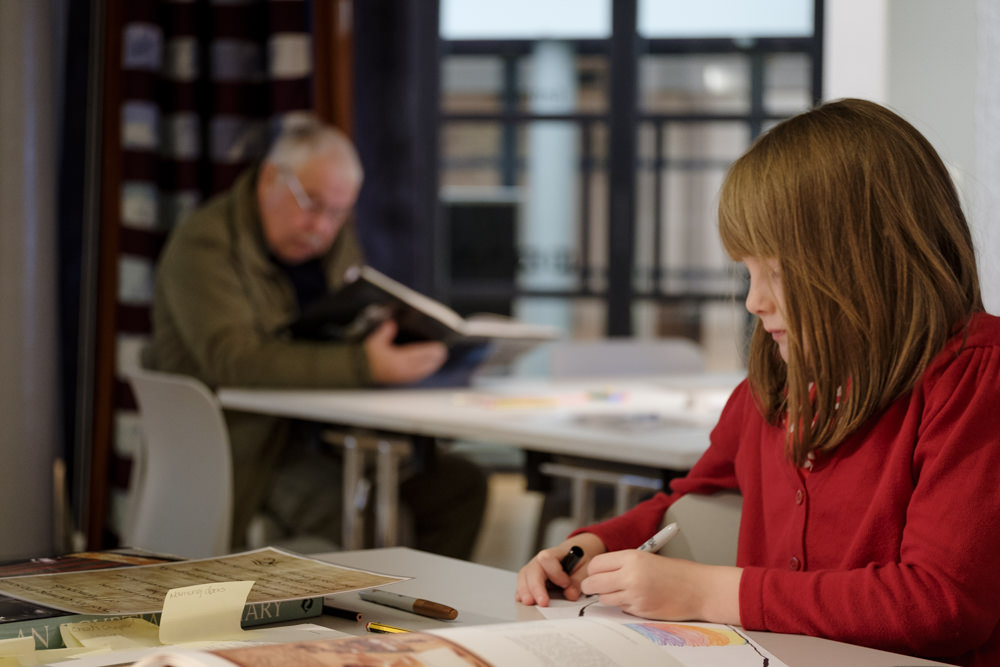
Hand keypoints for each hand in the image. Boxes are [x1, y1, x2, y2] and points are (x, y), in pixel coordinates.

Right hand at [364, 320, 447, 384]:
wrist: (357, 372)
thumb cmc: (365, 357)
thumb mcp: (374, 342)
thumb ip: (385, 332)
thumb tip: (392, 323)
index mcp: (397, 360)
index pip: (417, 354)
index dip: (429, 351)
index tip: (439, 347)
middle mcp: (401, 369)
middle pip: (422, 364)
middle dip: (433, 358)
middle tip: (443, 352)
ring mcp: (401, 376)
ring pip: (420, 372)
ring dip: (431, 366)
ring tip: (439, 360)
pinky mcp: (399, 380)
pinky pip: (415, 377)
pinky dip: (423, 372)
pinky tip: (427, 369)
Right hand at [515, 532, 606, 606]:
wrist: (577, 554)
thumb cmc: (580, 560)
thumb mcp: (586, 567)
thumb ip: (578, 580)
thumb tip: (570, 594)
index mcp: (556, 553)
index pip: (548, 559)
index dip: (556, 573)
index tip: (565, 584)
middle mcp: (541, 560)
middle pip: (533, 570)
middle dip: (536, 587)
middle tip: (542, 602)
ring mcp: (535, 568)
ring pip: (524, 576)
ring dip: (525, 590)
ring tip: (529, 602)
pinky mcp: (531, 577)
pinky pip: (522, 582)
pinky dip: (521, 591)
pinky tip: (522, 599)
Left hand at [581, 550, 741, 622]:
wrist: (699, 589)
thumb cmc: (676, 572)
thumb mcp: (646, 558)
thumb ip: (622, 563)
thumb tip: (598, 571)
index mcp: (631, 557)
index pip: (595, 564)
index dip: (593, 570)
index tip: (596, 573)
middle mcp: (630, 575)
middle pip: (593, 583)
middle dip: (592, 586)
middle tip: (597, 586)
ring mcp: (634, 595)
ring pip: (603, 598)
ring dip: (608, 596)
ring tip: (622, 591)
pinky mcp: (640, 610)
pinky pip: (620, 608)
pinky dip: (623, 605)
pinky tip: (637, 599)